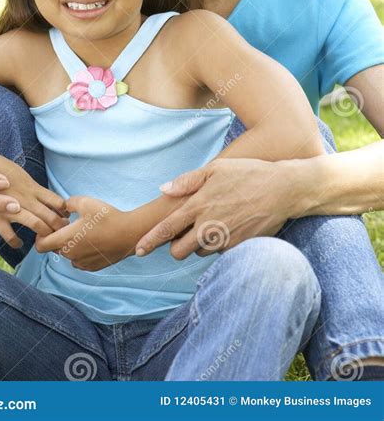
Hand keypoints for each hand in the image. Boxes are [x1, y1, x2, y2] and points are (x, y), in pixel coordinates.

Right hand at [0, 162, 67, 247]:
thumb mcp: (21, 175)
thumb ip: (32, 188)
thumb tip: (44, 197)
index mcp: (33, 187)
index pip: (56, 201)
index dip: (64, 211)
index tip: (66, 217)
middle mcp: (26, 198)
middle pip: (50, 215)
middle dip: (60, 227)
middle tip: (63, 233)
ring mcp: (12, 208)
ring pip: (37, 225)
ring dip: (45, 234)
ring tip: (47, 240)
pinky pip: (10, 236)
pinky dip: (16, 243)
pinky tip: (20, 244)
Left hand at [35, 195, 134, 270]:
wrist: (129, 234)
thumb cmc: (107, 217)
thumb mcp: (85, 202)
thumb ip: (68, 203)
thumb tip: (63, 207)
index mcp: (65, 240)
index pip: (40, 245)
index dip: (41, 235)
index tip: (51, 226)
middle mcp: (70, 255)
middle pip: (54, 248)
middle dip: (57, 237)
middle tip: (70, 224)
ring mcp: (81, 263)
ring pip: (67, 254)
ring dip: (70, 245)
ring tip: (84, 232)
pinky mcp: (92, 267)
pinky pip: (79, 260)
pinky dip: (80, 251)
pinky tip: (92, 240)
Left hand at [135, 158, 298, 259]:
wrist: (282, 189)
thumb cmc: (247, 174)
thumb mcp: (216, 168)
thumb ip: (187, 181)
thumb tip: (163, 190)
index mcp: (198, 205)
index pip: (166, 229)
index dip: (149, 242)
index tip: (138, 250)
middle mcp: (208, 226)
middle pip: (178, 251)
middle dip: (176, 247)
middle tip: (184, 233)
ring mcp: (224, 239)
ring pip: (199, 253)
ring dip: (199, 244)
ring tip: (213, 223)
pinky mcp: (238, 248)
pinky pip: (219, 252)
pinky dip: (218, 244)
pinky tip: (228, 227)